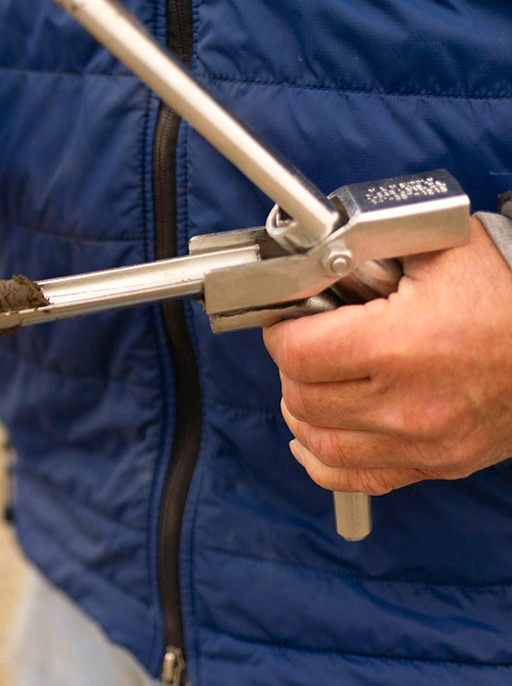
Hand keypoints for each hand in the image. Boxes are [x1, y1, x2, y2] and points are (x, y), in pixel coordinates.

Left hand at [263, 217, 511, 494]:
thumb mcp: (443, 249)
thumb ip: (375, 250)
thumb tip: (321, 257)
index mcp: (401, 344)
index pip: (297, 354)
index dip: (284, 332)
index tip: (293, 320)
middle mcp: (407, 403)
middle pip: (302, 398)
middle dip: (294, 367)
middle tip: (309, 345)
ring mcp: (421, 442)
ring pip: (318, 441)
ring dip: (304, 411)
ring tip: (312, 382)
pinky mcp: (435, 465)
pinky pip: (353, 478)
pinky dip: (321, 459)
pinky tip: (314, 435)